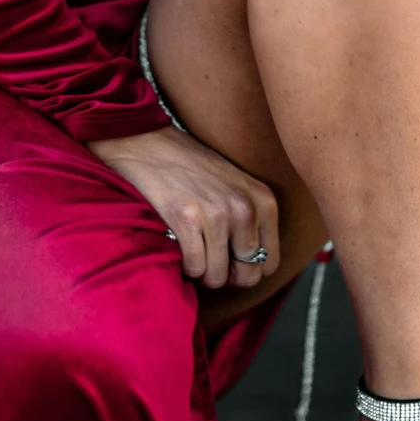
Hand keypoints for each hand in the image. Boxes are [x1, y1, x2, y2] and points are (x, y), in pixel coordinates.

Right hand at [87, 125, 280, 289]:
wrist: (150, 144)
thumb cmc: (193, 169)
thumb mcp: (238, 187)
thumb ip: (253, 222)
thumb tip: (253, 269)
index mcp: (263, 201)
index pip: (269, 263)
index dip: (247, 269)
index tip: (228, 259)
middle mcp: (245, 208)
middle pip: (246, 276)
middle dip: (226, 274)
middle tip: (208, 258)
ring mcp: (216, 214)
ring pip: (217, 276)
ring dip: (202, 271)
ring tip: (192, 250)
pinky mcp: (186, 219)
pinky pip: (194, 268)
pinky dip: (185, 265)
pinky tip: (179, 244)